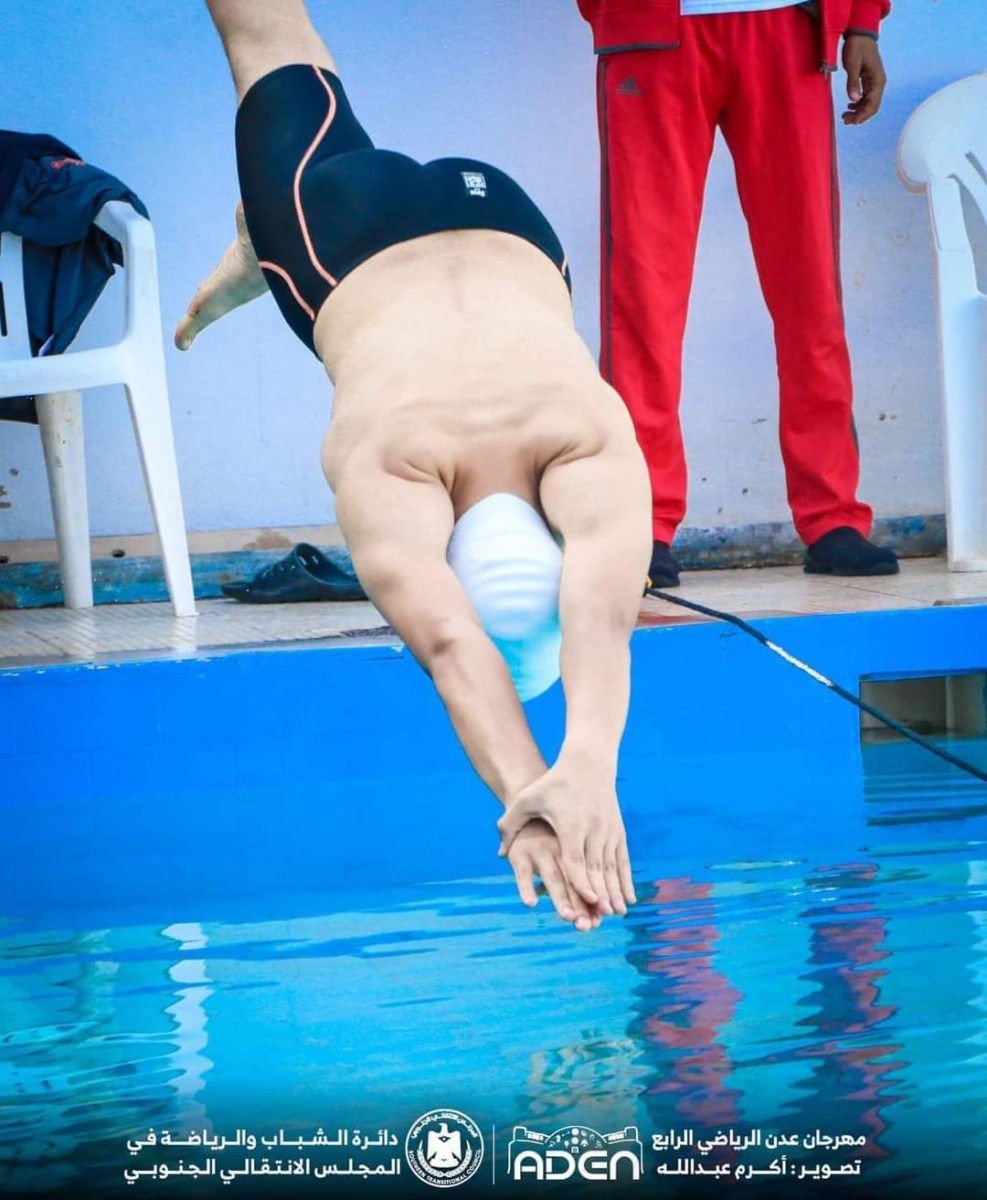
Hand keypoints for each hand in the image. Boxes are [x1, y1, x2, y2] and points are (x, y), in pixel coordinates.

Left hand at [498, 763, 635, 918]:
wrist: (588, 763)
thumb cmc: (553, 783)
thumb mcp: (528, 798)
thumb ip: (511, 823)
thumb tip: (500, 853)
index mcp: (571, 824)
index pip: (576, 858)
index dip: (581, 880)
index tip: (586, 900)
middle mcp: (593, 829)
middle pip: (596, 867)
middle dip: (599, 894)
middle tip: (601, 918)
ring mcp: (608, 830)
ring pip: (612, 867)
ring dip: (614, 891)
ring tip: (615, 914)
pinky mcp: (618, 831)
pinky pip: (623, 860)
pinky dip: (625, 880)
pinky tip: (628, 899)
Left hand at [841, 35, 885, 125]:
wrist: (860, 34)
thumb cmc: (857, 47)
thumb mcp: (852, 64)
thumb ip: (853, 83)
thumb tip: (854, 100)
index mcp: (877, 81)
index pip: (872, 105)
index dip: (862, 116)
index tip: (850, 121)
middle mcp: (878, 84)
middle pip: (872, 107)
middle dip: (859, 116)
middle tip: (845, 119)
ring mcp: (874, 83)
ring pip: (869, 104)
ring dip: (858, 112)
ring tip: (845, 115)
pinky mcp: (869, 81)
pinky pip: (866, 98)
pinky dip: (858, 105)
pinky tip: (849, 106)